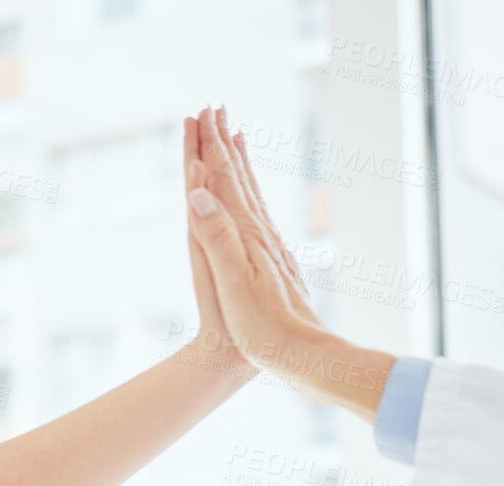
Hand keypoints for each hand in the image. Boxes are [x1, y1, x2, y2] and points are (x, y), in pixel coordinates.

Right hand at [184, 105, 390, 415]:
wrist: (306, 356)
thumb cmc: (265, 329)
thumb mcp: (232, 284)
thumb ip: (215, 236)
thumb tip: (198, 192)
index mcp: (247, 235)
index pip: (224, 179)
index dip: (211, 145)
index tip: (201, 113)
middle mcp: (261, 234)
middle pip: (239, 178)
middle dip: (223, 144)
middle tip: (214, 110)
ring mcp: (270, 248)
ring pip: (251, 194)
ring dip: (239, 165)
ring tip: (235, 139)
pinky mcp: (275, 264)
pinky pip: (258, 216)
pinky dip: (250, 196)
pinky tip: (251, 200)